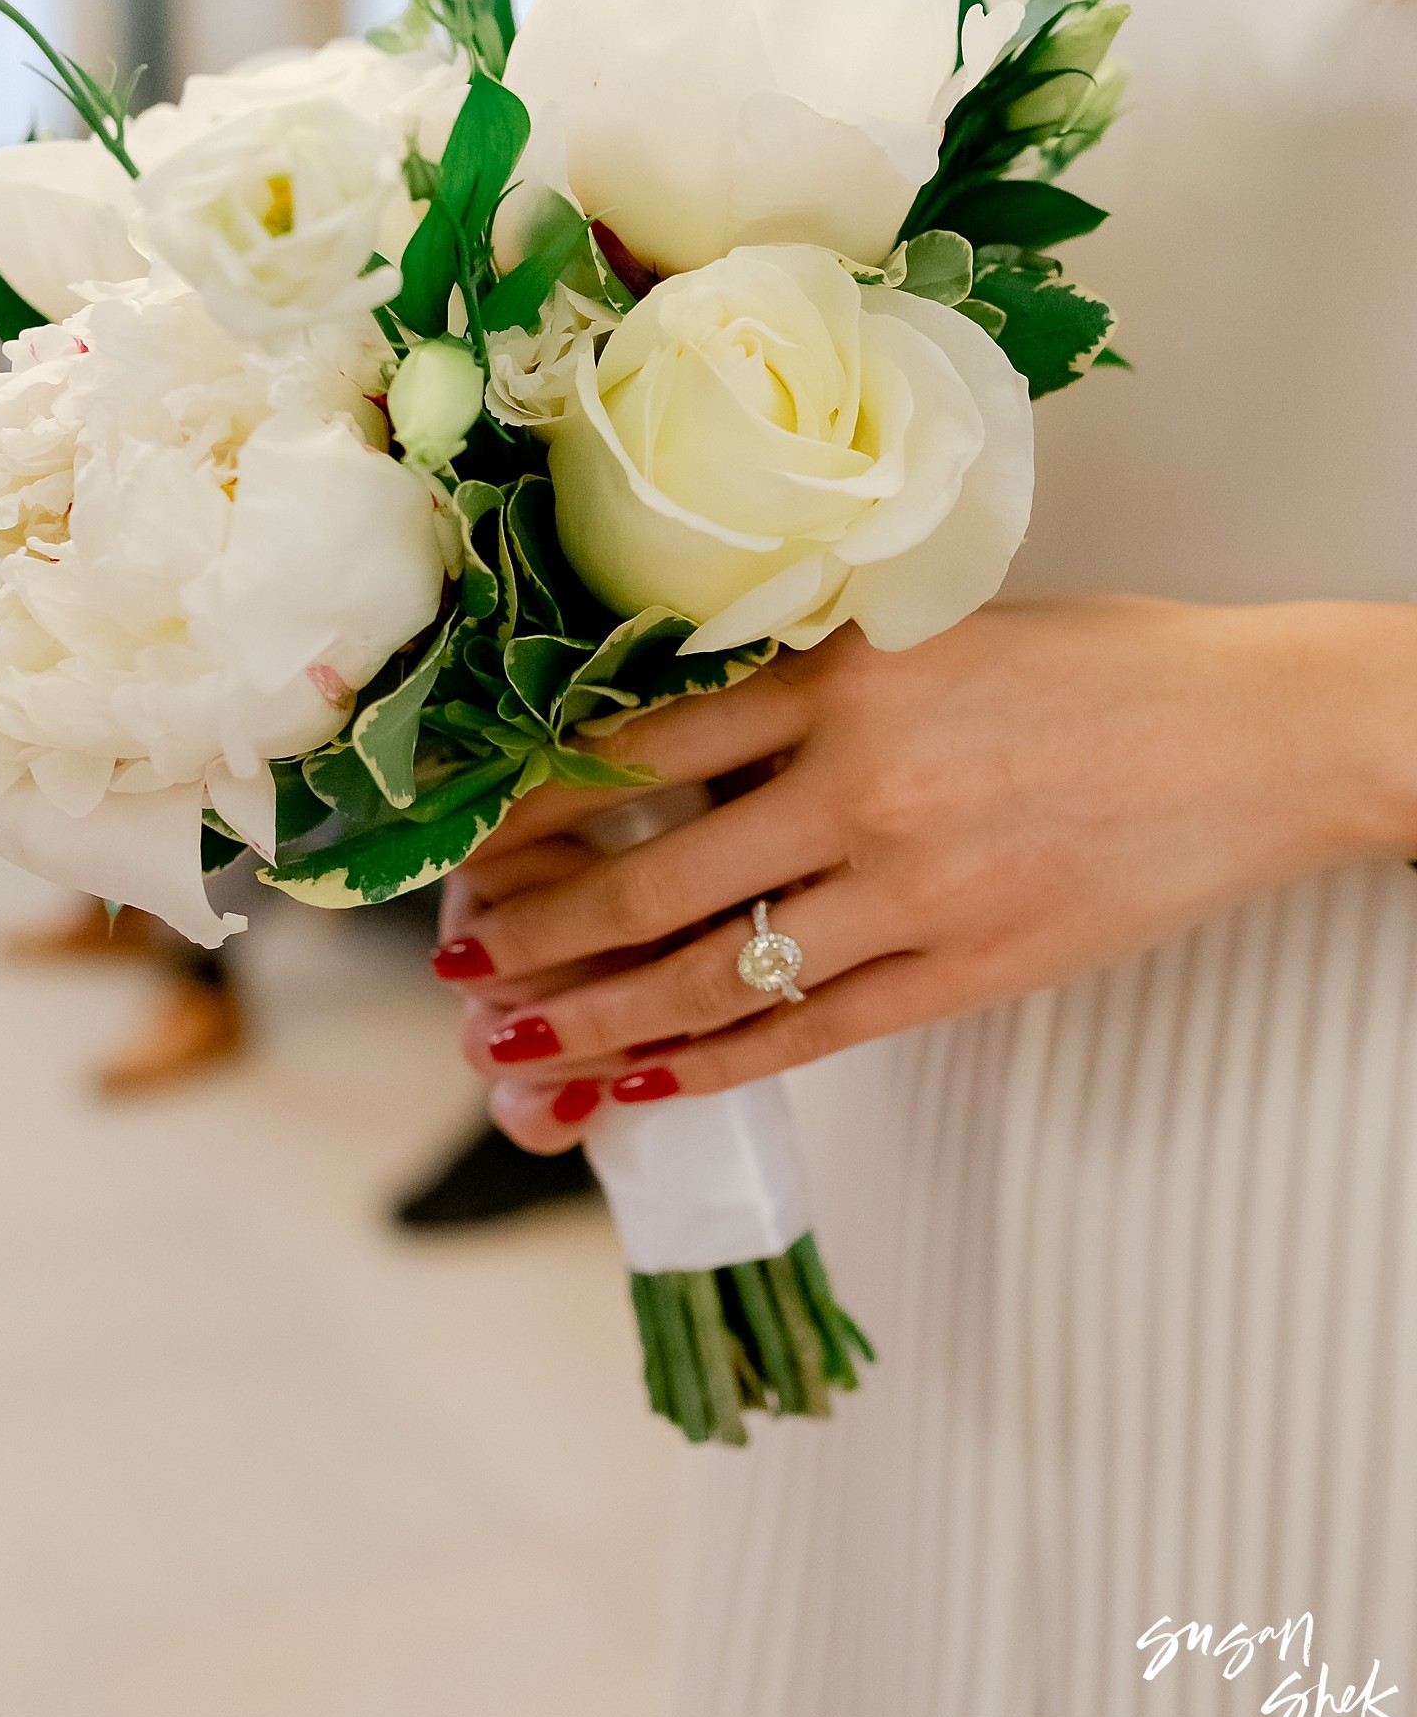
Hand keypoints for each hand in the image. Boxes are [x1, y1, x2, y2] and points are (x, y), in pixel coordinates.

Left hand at [436, 597, 1416, 1150]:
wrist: (1253, 736)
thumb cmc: (1098, 669)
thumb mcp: (934, 635)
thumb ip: (809, 685)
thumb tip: (670, 739)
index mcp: (841, 676)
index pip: (638, 747)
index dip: (533, 807)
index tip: (469, 843)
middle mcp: (857, 783)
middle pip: (648, 877)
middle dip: (535, 935)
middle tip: (463, 970)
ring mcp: (911, 889)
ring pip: (707, 975)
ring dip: (591, 1019)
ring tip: (513, 1049)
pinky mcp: (964, 971)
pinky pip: (807, 1032)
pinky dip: (711, 1063)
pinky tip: (638, 1082)